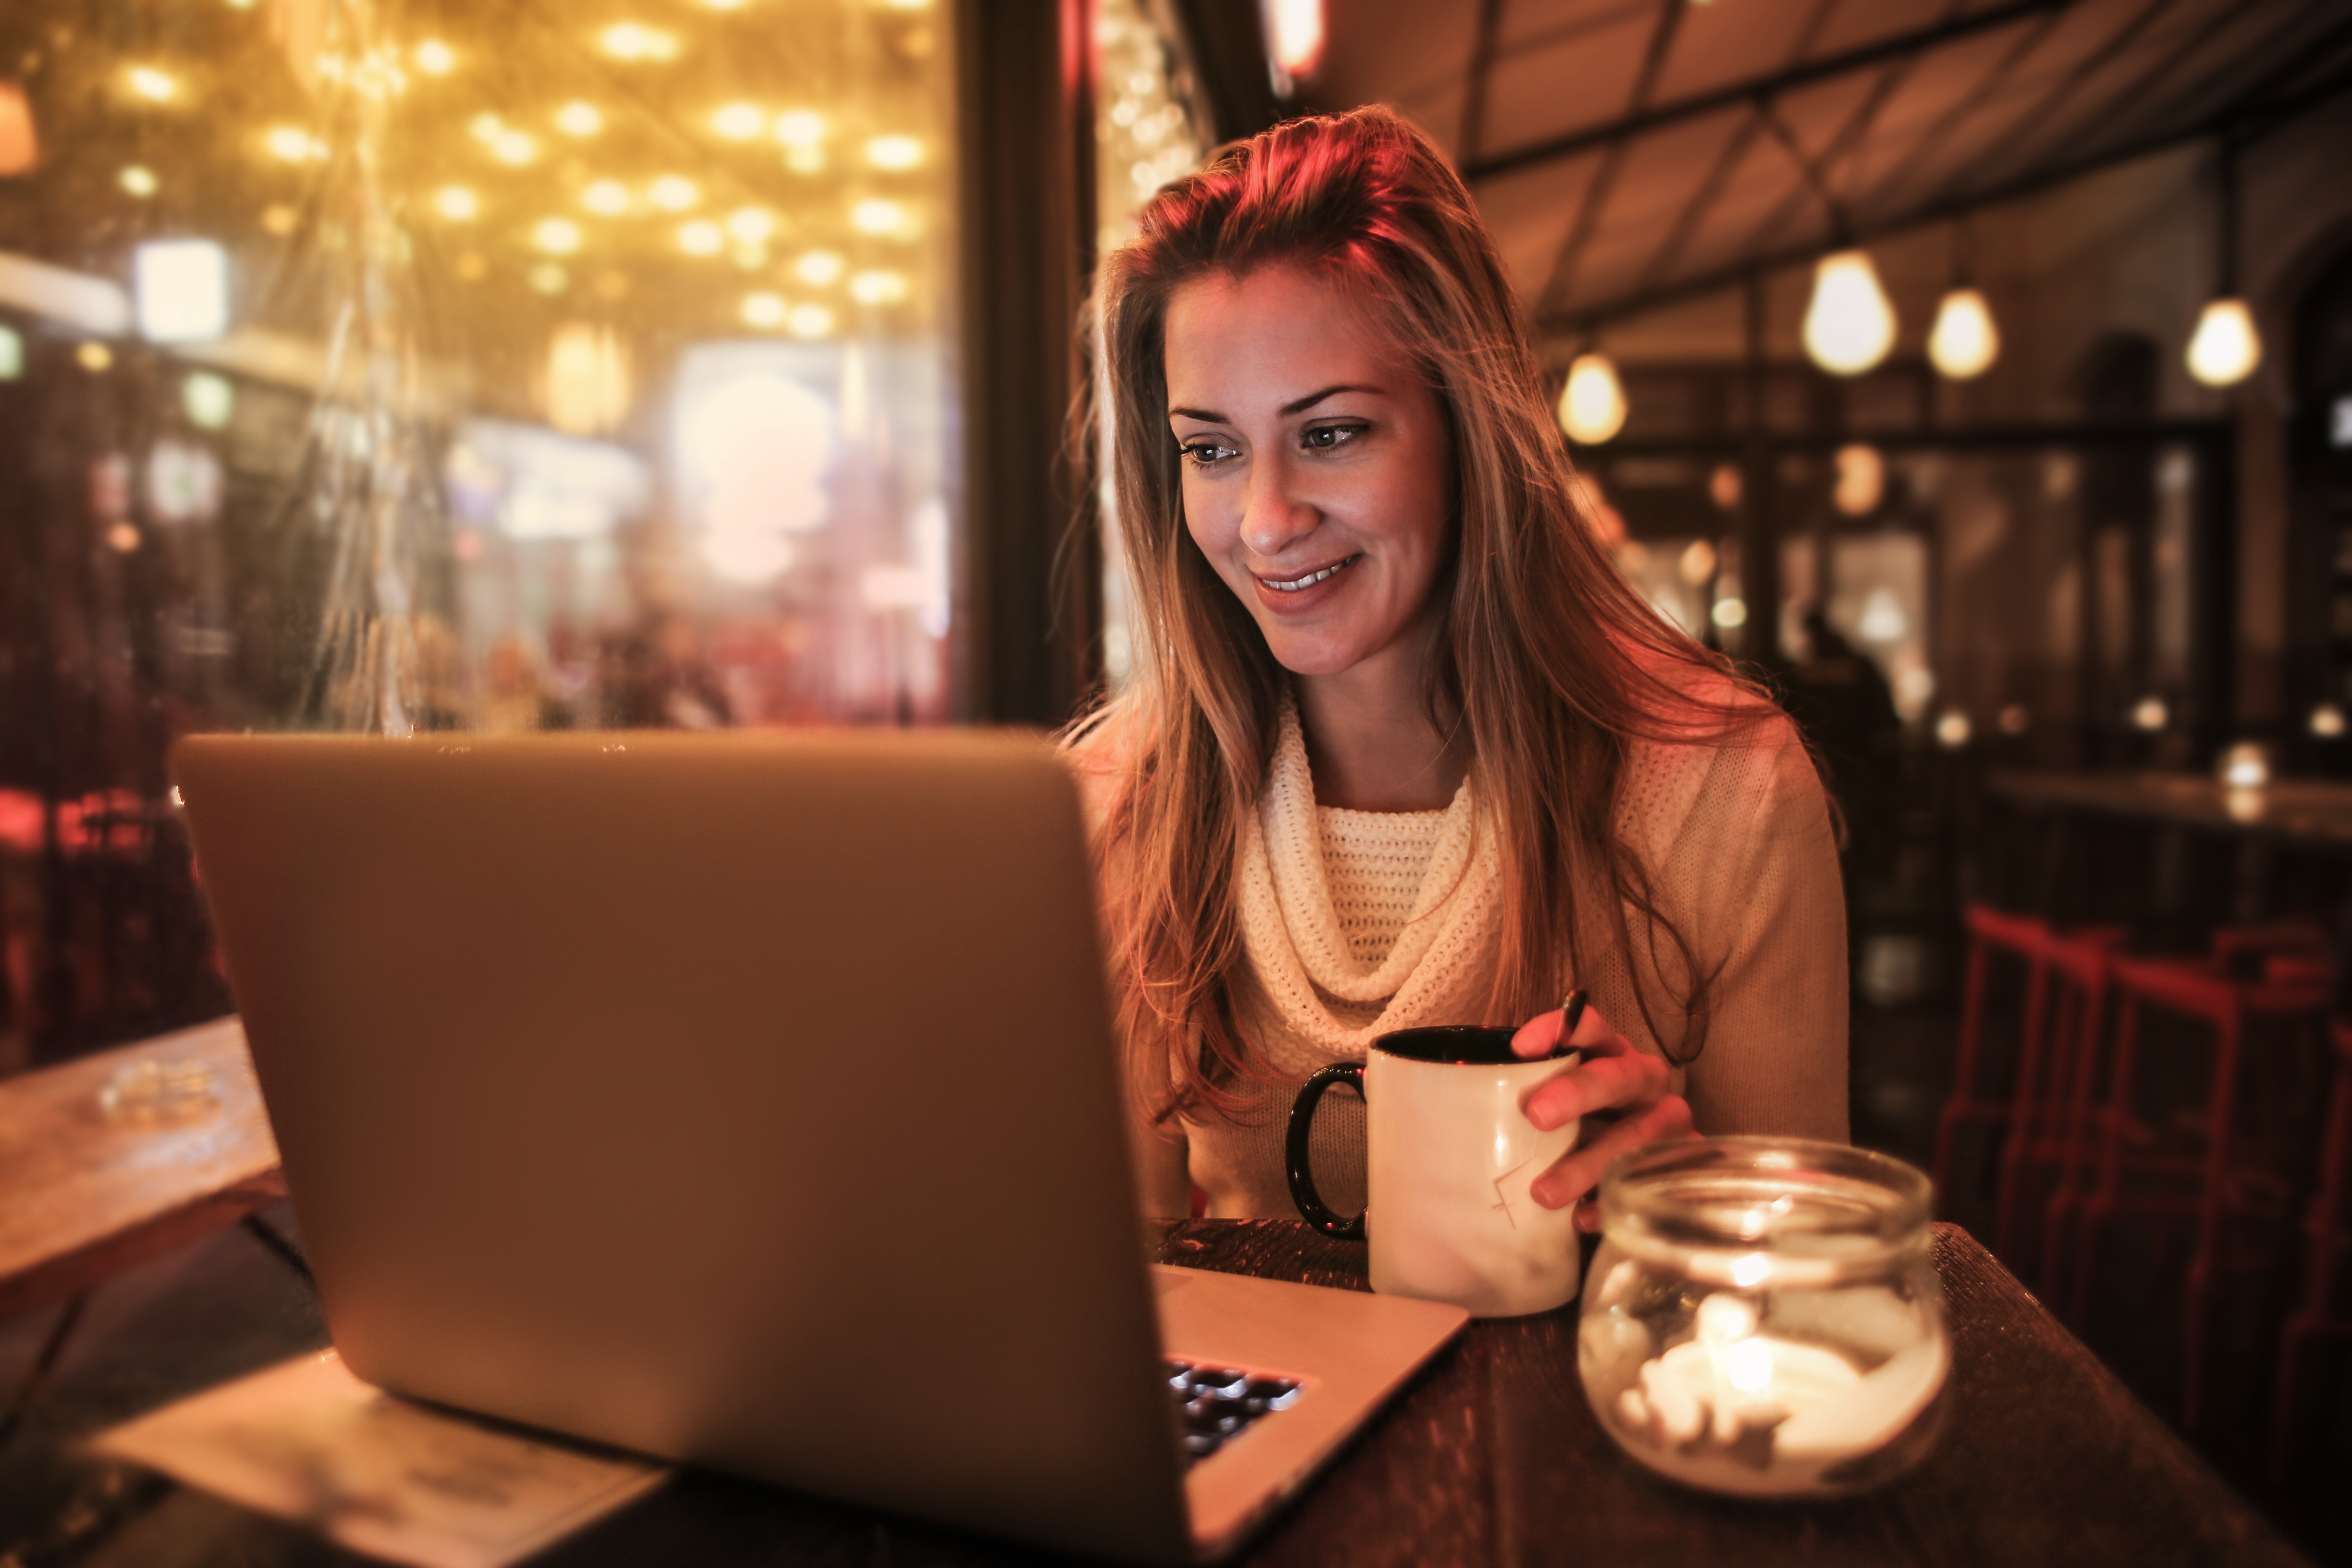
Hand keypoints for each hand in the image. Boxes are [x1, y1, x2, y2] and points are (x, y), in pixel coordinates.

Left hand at [1511, 993, 1694, 1230]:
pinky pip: (1653, 1184)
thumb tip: (1451, 1107)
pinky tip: (1582, 1219)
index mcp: (1612, 1056)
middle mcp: (1645, 1082)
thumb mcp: (1562, 1106)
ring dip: (1589, 1163)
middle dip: (1578, 1092)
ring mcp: (1670, 1124)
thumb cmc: (1587, 1130)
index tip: (1520, 1047)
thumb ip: (1529, 1097)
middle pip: (1618, 1076)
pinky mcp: (1684, 1166)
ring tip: (1545, 1192)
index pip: (1592, 1028)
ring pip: (1635, 1136)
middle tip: (1536, 1114)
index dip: (1561, 1029)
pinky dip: (1613, 1202)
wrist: (1648, 1173)